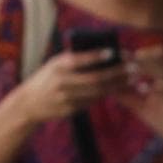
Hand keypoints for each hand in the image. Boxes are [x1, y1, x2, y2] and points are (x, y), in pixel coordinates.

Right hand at [16, 49, 132, 125]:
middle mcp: (62, 82)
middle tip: (133, 68)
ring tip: (133, 79)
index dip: (96, 56)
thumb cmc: (47, 78)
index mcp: (58, 66)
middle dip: (117, 73)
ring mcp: (66, 98)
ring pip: (97, 92)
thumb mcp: (55, 64)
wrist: (29, 103)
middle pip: (95, 78)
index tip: (113, 52)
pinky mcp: (71, 110)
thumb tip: (103, 52)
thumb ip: (74, 59)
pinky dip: (107, 95)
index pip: (79, 60)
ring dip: (118, 85)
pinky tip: (121, 89)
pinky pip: (93, 102)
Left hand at [121, 45, 162, 161]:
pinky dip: (155, 89)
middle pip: (160, 59)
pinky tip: (142, 88)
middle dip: (140, 57)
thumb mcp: (142, 107)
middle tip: (122, 56)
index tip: (118, 53)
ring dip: (148, 68)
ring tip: (130, 69)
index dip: (136, 55)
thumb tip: (109, 88)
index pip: (153, 59)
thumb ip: (128, 97)